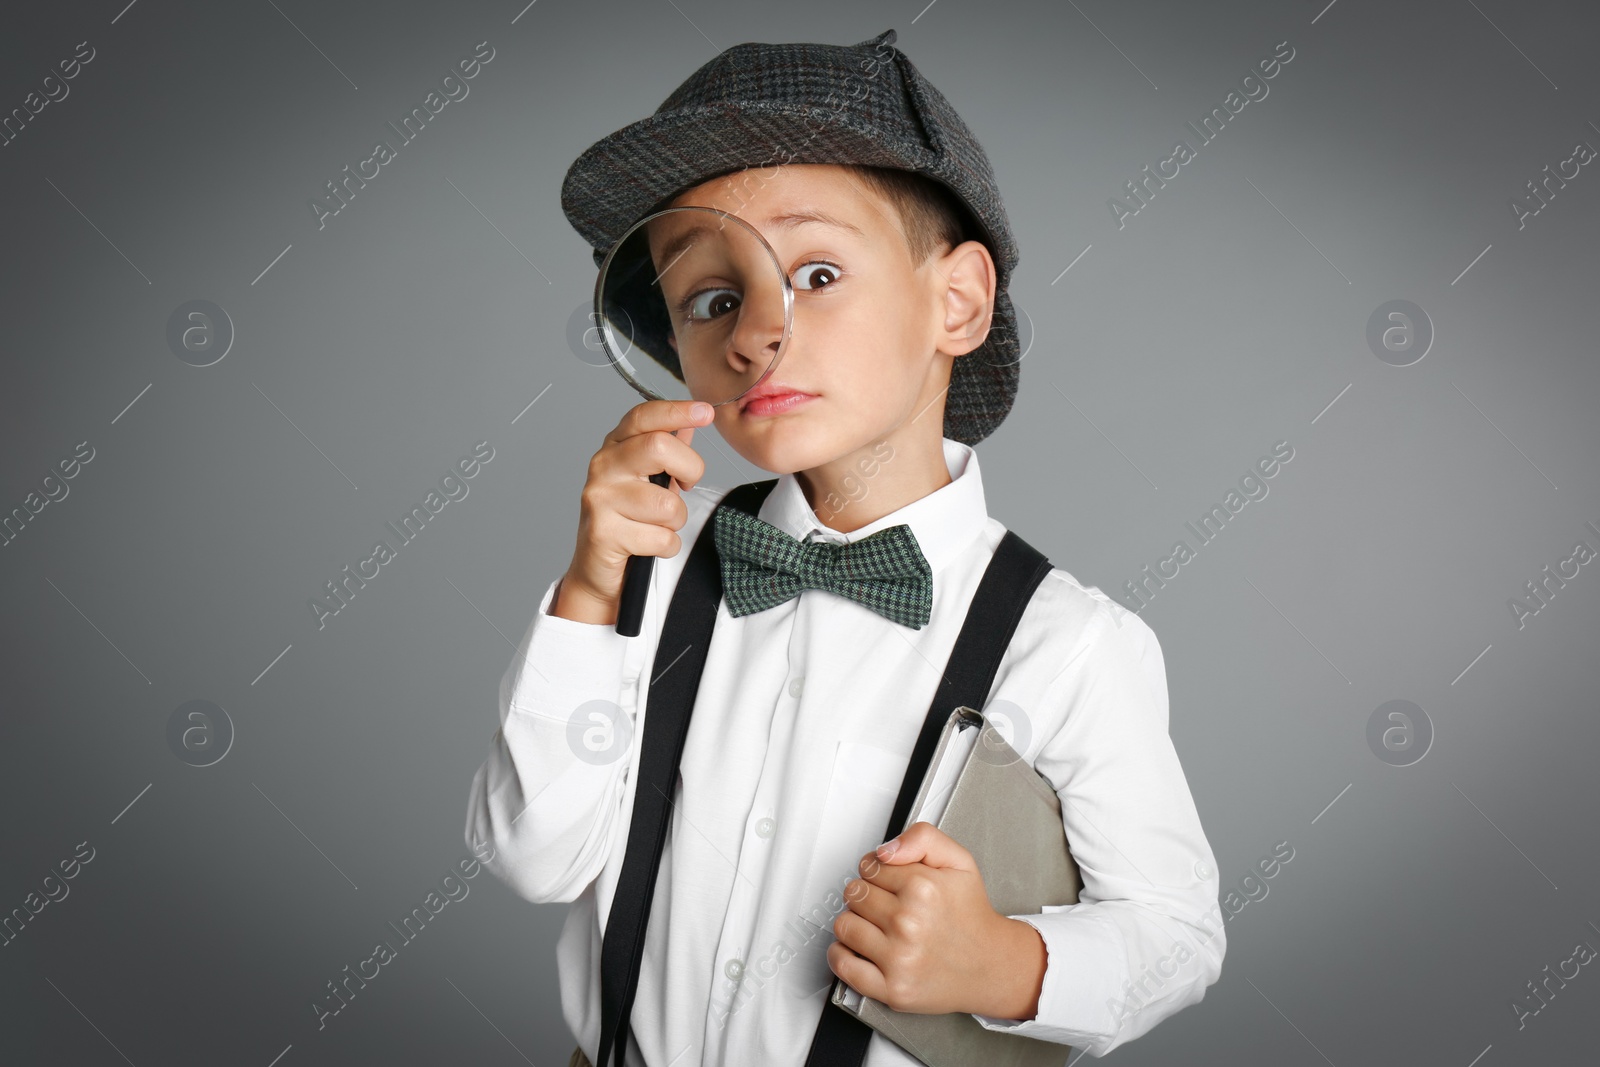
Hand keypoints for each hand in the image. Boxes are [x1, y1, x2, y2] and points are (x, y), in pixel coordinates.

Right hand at [552, 398, 712, 623]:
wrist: (596, 568)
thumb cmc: (628, 520)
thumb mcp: (649, 479)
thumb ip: (668, 450)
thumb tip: (691, 421)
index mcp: (615, 447)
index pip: (644, 416)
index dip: (677, 410)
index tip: (706, 412)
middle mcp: (603, 466)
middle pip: (659, 447)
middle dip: (690, 469)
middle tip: (686, 484)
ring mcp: (600, 498)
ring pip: (666, 503)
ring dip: (675, 521)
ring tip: (657, 525)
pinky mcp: (603, 532)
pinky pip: (660, 538)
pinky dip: (666, 546)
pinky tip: (648, 545)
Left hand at [826, 821, 1046, 1019]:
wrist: (991, 964)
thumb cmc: (971, 916)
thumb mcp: (958, 861)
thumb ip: (923, 838)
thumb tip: (885, 850)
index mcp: (923, 889)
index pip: (869, 866)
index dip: (877, 870)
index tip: (888, 881)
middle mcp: (909, 923)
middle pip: (854, 894)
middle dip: (867, 895)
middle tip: (887, 904)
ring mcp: (899, 958)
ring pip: (844, 925)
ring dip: (855, 923)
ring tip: (878, 926)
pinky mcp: (892, 988)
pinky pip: (843, 964)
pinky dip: (841, 954)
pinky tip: (858, 948)